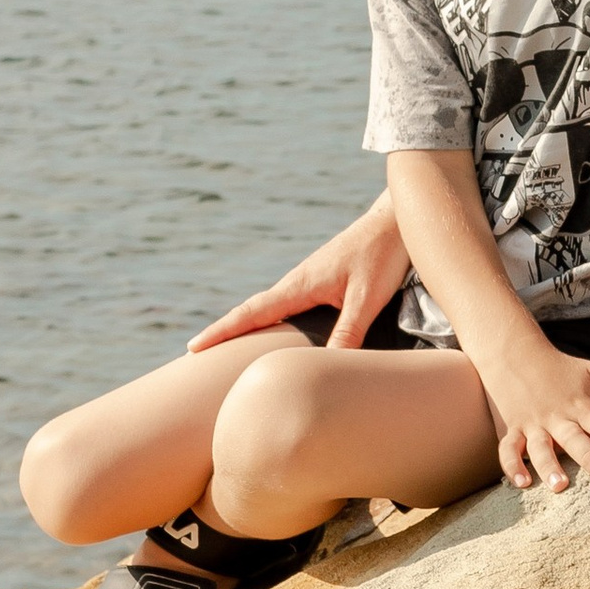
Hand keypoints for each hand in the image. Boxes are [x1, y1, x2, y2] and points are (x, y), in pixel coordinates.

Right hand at [189, 198, 410, 352]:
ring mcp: (307, 280)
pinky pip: (286, 305)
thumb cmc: (382, 255)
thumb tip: (324, 368)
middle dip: (224, 332)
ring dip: (245, 325)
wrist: (395, 220)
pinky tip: (274, 330)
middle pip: (252, 311)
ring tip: (226, 349)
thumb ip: (348, 332)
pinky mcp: (321, 281)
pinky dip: (269, 318)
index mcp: (299, 285)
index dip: (222, 331)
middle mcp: (296, 282)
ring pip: (268, 307)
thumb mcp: (367, 298)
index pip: (252, 312)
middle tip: (196, 355)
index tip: (193, 347)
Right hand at [485, 336, 589, 493]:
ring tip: (560, 486)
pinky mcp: (512, 429)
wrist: (513, 353)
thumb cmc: (561, 368)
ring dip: (549, 466)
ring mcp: (533, 425)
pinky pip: (508, 450)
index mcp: (580, 406)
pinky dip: (513, 466)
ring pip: (540, 448)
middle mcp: (557, 417)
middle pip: (575, 440)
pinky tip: (522, 483)